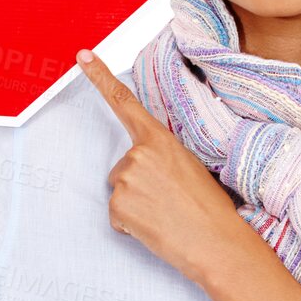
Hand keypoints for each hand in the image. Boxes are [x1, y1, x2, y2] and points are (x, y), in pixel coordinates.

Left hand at [76, 48, 239, 282]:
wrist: (217, 243)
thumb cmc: (210, 209)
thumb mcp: (189, 168)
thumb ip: (161, 158)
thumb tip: (142, 168)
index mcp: (159, 139)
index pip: (125, 103)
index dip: (101, 77)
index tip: (83, 56)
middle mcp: (138, 154)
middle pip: (121, 168)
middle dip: (138, 186)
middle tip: (168, 202)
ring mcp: (125, 179)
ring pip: (119, 193)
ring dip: (136, 207)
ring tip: (165, 215)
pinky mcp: (118, 206)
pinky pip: (117, 217)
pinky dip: (132, 226)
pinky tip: (154, 228)